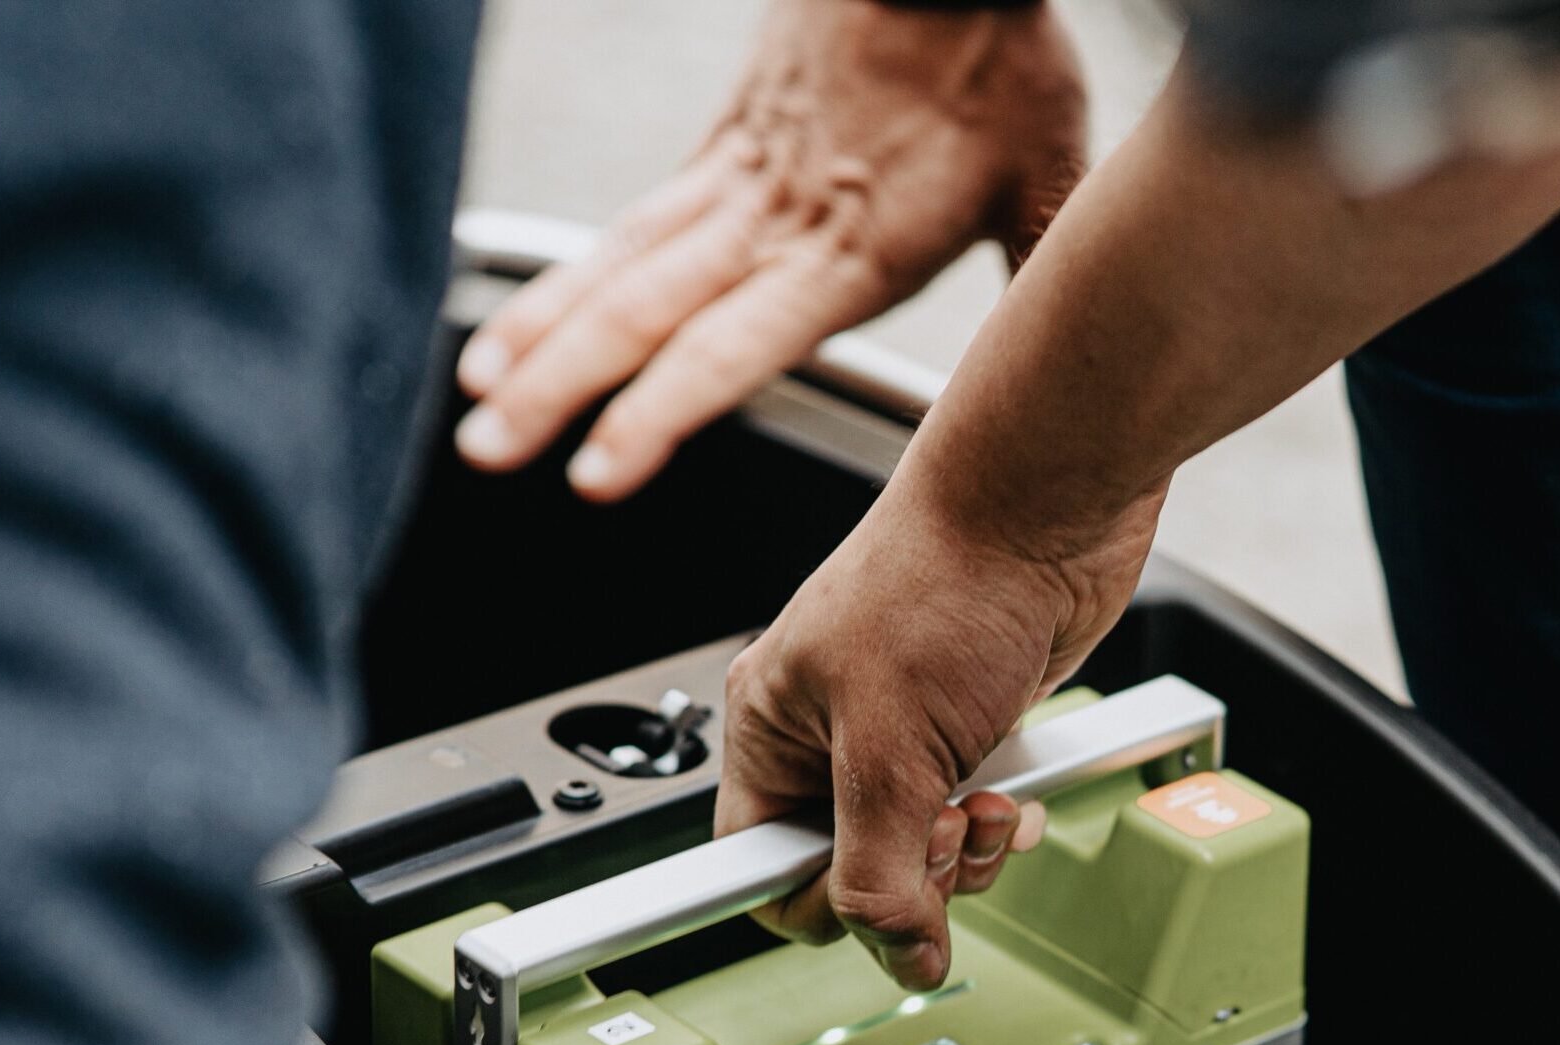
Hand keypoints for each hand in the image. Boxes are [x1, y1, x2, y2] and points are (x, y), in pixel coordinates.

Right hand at [453, 0, 1084, 500]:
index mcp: (853, 247)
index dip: (660, 411)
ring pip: (619, 267)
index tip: (597, 471)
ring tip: (477, 401)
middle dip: (562, 391)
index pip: (731, 344)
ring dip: (543, 338)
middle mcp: (777, 219)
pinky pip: (631, 223)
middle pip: (647, 313)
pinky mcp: (724, 149)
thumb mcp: (1049, 182)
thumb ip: (1044, 281)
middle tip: (487, 451)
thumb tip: (1083, 376)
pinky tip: (522, 319)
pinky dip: (567, 277)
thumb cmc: (999, 58)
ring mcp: (739, 180)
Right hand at [715, 474, 1159, 989]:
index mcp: (770, 728)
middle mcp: (827, 733)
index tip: (870, 911)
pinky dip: (999, 823)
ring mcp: (902, 733)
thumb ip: (880, 870)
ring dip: (964, 854)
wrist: (1047, 507)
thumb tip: (896, 954)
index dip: (817, 903)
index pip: (758, 867)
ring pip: (917, 853)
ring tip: (986, 807)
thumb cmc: (949, 579)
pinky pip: (971, 817)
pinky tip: (1014, 794)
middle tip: (945, 831)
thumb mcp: (891, 750)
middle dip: (912, 873)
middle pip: (849, 871)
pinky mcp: (968, 729)